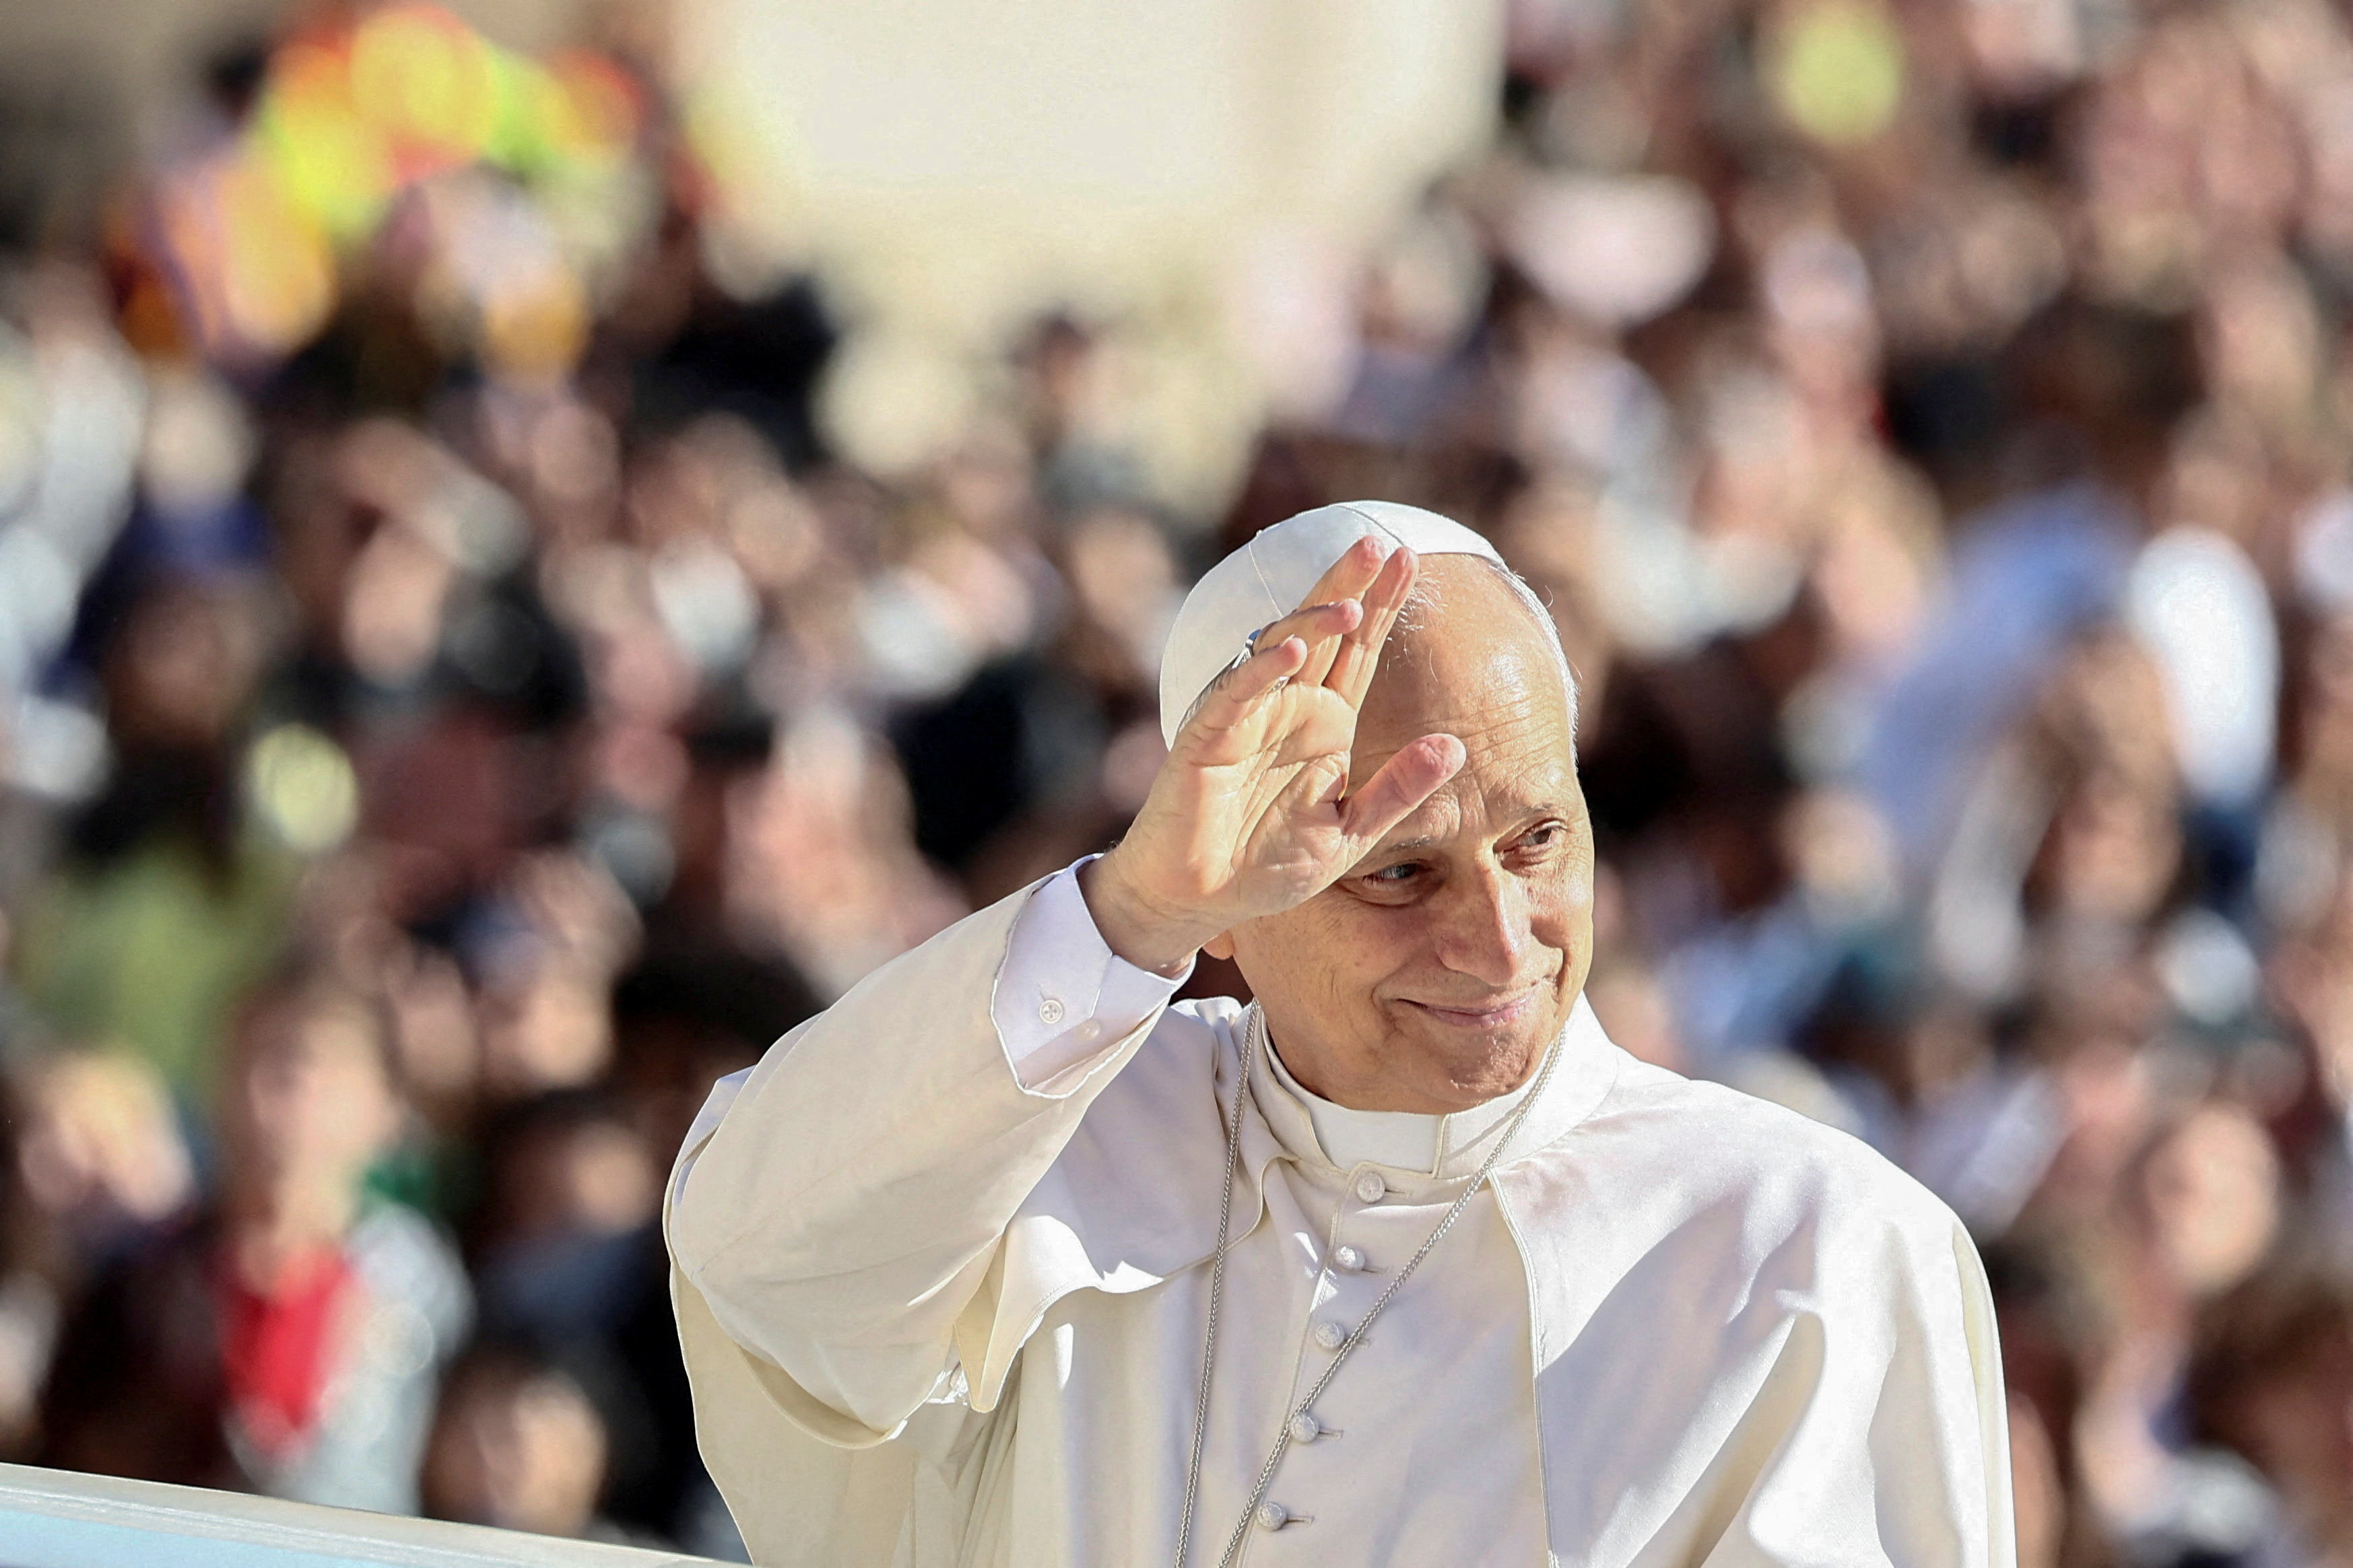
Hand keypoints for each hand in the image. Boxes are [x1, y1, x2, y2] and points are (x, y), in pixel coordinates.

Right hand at [1081, 538, 1466, 972]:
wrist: (1200, 899)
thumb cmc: (1267, 865)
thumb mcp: (1351, 831)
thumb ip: (1399, 789)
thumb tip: (1456, 745)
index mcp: (1324, 725)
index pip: (1358, 653)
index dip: (1381, 607)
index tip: (1408, 560)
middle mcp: (1287, 709)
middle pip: (1323, 634)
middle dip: (1349, 587)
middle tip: (1377, 542)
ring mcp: (1246, 718)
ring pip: (1281, 653)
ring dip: (1312, 623)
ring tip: (1351, 599)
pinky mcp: (1208, 739)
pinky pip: (1236, 696)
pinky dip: (1261, 672)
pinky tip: (1292, 651)